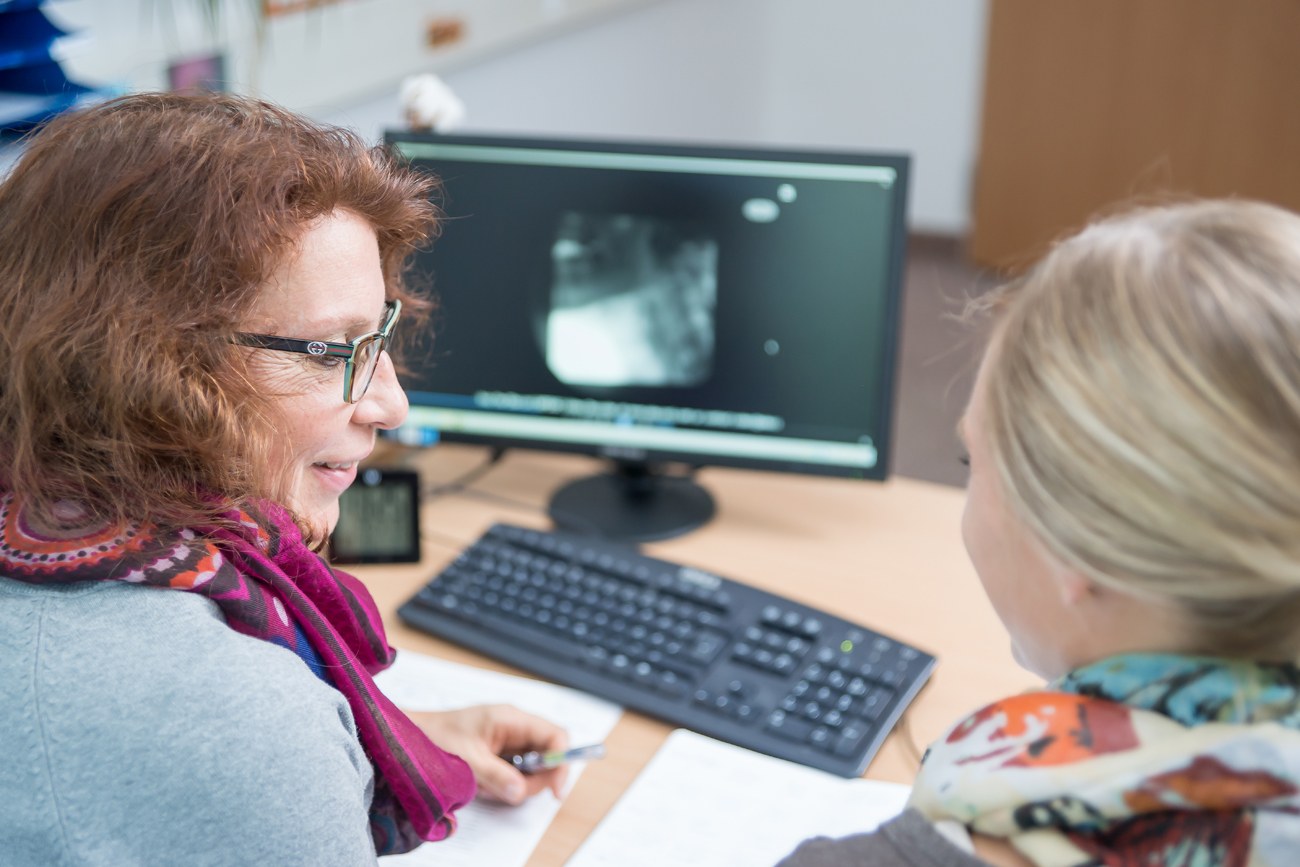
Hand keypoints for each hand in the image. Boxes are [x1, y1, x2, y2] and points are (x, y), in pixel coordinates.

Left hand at [408, 704, 568, 804]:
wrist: (409, 735)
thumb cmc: (435, 736)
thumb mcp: (468, 759)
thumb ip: (497, 775)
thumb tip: (522, 792)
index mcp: (511, 718)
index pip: (555, 735)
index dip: (561, 761)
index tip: (555, 789)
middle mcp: (514, 727)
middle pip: (546, 755)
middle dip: (534, 779)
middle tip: (510, 791)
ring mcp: (507, 740)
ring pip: (531, 767)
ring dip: (514, 783)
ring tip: (487, 784)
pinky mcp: (498, 752)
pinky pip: (514, 772)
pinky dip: (503, 783)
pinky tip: (483, 782)